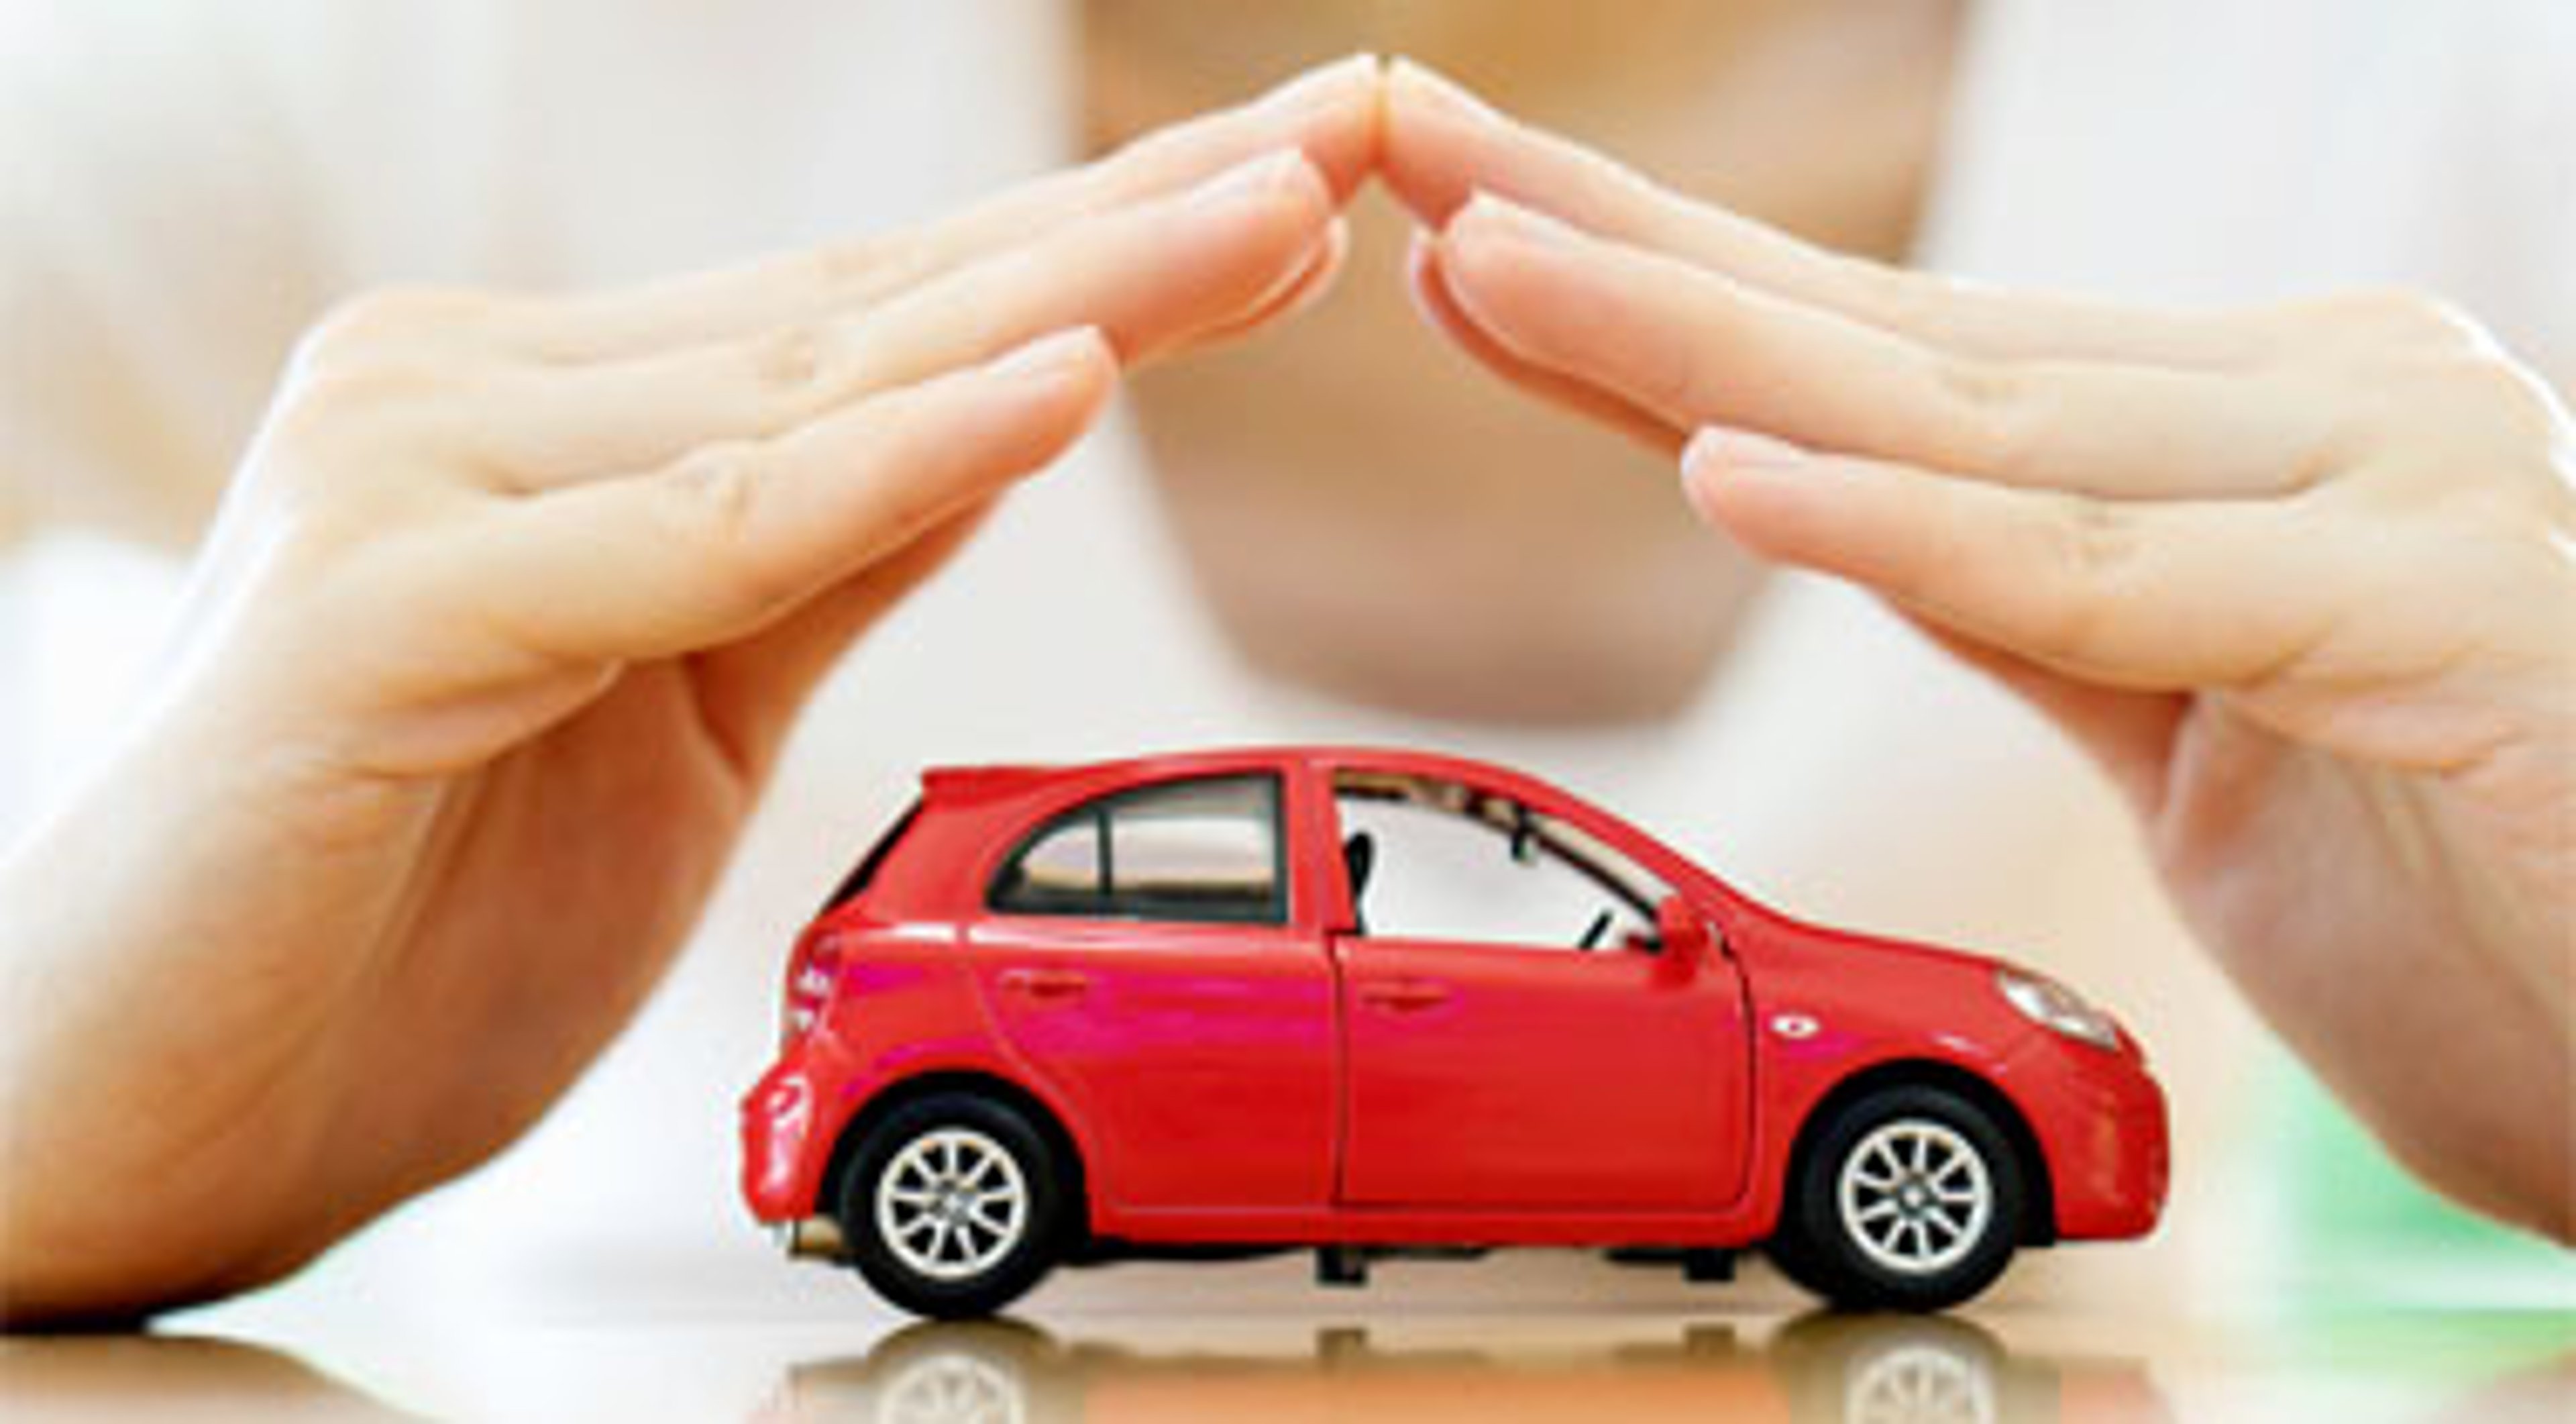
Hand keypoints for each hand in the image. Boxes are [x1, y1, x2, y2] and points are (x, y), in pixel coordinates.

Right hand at [0, 57, 1376, 1323]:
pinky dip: (892, 468)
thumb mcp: (671, 715)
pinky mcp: (383, 616)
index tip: (1306, 186)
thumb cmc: (382, 927)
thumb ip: (812, 556)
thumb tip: (996, 420)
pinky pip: (701, 536)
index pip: (884, 317)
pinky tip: (1062, 386)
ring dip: (1075, 301)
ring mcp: (423, 485)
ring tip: (1286, 209)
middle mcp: (480, 401)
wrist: (127, 1107)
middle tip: (1362, 124)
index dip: (1107, 248)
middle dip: (1141, 225)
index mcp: (555, 422)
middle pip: (881, 311)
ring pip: (814, 391)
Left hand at [1380, 61, 2574, 1238]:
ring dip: (1699, 348)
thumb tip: (1829, 488)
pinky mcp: (2441, 620)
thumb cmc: (2474, 896)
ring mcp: (2390, 490)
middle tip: (1412, 151)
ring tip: (1486, 262)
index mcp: (2243, 432)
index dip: (1665, 290)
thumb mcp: (2198, 723)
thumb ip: (2039, 598)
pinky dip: (1912, 534)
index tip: (1470, 229)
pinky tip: (1728, 476)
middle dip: (1628, 257)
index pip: (1896, 351)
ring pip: (1971, 423)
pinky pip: (2112, 584)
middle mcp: (2314, 412)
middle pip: (1899, 340)